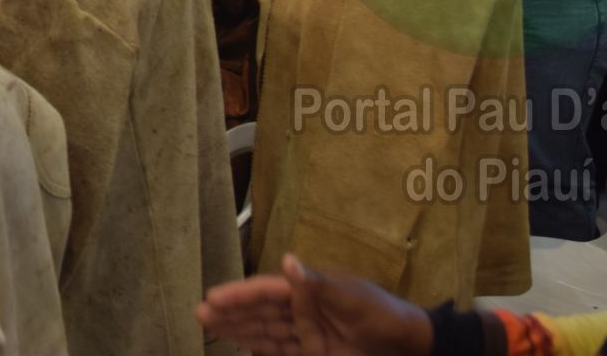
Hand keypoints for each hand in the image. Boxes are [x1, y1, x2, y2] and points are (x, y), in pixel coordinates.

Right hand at [196, 254, 433, 355]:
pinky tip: (241, 344)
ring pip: (265, 330)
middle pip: (260, 311)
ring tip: (210, 328)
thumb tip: (286, 260)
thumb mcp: (350, 296)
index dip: (239, 294)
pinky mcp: (314, 351)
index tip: (213, 297)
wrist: (407, 343)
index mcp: (308, 288)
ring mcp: (306, 330)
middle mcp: (302, 307)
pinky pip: (280, 348)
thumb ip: (315, 284)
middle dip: (230, 312)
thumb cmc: (381, 313)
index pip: (267, 291)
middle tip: (199, 314)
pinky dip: (260, 346)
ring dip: (239, 329)